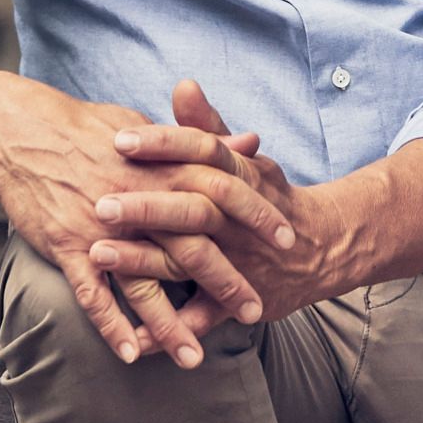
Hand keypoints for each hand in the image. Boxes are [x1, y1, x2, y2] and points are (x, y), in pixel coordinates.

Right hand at [0, 80, 296, 370]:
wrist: (22, 132)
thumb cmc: (88, 128)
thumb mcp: (150, 128)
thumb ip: (202, 141)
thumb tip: (250, 142)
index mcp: (162, 166)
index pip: (223, 192)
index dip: (257, 216)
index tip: (287, 240)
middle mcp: (139, 200)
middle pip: (193, 247)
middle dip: (227, 282)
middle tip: (255, 311)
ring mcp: (103, 228)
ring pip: (145, 284)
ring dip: (170, 325)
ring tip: (195, 359)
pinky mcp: (69, 246)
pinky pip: (94, 295)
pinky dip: (112, 326)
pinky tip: (132, 354)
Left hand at [86, 80, 350, 335]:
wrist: (324, 247)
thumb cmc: (270, 196)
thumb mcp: (244, 158)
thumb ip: (207, 126)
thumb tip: (182, 84)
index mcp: (239, 176)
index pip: (201, 151)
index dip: (163, 144)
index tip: (121, 137)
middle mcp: (238, 219)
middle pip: (193, 207)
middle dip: (147, 205)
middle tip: (99, 200)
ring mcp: (239, 261)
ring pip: (191, 260)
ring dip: (144, 261)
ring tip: (98, 255)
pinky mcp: (239, 300)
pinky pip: (201, 317)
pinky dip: (169, 330)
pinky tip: (132, 338)